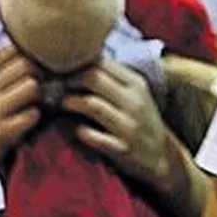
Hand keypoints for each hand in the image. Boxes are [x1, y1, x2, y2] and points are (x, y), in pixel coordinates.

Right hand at [0, 47, 41, 161]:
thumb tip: (22, 47)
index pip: (12, 50)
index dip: (28, 57)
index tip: (30, 69)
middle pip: (26, 64)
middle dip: (37, 74)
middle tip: (37, 87)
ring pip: (31, 86)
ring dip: (37, 97)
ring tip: (28, 105)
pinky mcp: (1, 132)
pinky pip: (32, 114)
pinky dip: (33, 118)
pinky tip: (24, 123)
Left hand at [61, 58, 169, 185]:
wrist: (161, 156)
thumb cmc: (140, 120)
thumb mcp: (134, 94)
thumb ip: (112, 78)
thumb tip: (79, 61)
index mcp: (136, 83)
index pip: (101, 62)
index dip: (76, 63)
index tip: (62, 70)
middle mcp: (134, 101)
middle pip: (93, 78)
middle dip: (68, 80)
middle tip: (55, 86)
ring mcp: (129, 125)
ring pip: (92, 105)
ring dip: (70, 102)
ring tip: (61, 103)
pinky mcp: (122, 148)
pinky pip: (94, 137)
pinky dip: (80, 131)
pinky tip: (75, 129)